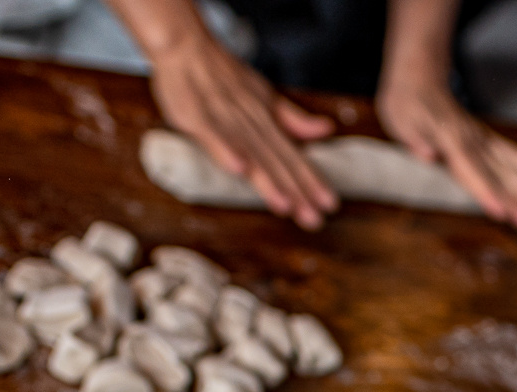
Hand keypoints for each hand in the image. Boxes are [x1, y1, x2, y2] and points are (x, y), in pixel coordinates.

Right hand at [149, 33, 339, 228]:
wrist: (186, 46)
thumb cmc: (225, 75)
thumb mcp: (264, 95)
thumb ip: (291, 118)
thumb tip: (326, 130)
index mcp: (266, 119)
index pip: (292, 155)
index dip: (310, 180)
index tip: (329, 205)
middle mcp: (251, 121)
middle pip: (276, 160)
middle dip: (295, 190)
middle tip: (313, 219)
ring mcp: (225, 119)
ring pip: (250, 153)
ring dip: (267, 179)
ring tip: (285, 205)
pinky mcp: (198, 117)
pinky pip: (214, 135)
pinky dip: (226, 151)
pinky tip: (239, 170)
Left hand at [377, 76, 516, 229]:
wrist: (419, 78)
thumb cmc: (406, 103)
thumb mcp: (401, 120)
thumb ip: (416, 139)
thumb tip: (429, 156)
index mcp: (449, 139)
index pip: (470, 170)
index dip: (486, 192)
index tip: (500, 211)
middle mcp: (470, 139)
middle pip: (495, 173)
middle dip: (515, 198)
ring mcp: (479, 137)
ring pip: (506, 165)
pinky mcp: (483, 137)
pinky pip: (507, 151)